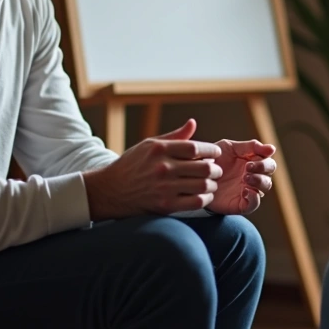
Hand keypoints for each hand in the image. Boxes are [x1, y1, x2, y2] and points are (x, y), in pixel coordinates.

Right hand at [82, 119, 221, 219]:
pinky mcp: (165, 205)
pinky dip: (205, 199)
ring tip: (212, 183)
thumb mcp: (150, 145)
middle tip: (217, 170)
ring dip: (212, 184)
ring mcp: (164, 187)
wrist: (111, 190)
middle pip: (203, 167)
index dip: (211, 150)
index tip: (216, 153)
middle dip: (215, 169)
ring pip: (202, 185)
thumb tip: (193, 123)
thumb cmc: (132, 164)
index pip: (195, 148)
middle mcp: (163, 168)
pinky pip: (195, 202)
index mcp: (160, 149)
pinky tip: (205, 195)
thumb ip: (175, 136)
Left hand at [207, 139, 276, 214]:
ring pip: (265, 188)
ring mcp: (248, 190)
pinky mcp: (241, 204)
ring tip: (245, 178)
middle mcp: (253, 176)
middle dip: (263, 168)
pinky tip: (245, 190)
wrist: (194, 177)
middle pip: (270, 174)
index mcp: (253, 161)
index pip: (269, 161)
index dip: (265, 160)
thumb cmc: (213, 159)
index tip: (252, 158)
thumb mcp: (229, 147)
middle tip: (248, 167)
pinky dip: (254, 198)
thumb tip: (272, 149)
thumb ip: (250, 146)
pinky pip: (254, 204)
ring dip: (259, 181)